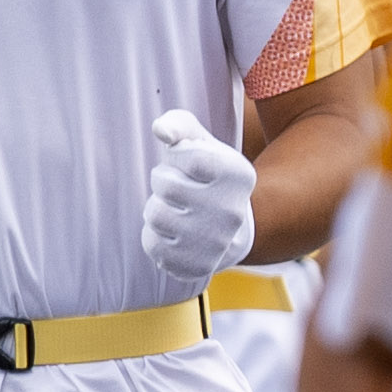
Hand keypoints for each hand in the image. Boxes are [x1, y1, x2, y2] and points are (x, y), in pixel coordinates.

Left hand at [141, 106, 257, 288]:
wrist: (231, 230)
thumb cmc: (207, 178)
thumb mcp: (200, 144)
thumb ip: (180, 125)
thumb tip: (161, 131)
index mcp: (238, 175)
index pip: (187, 154)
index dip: (180, 156)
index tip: (193, 165)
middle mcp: (231, 211)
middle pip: (165, 183)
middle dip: (165, 182)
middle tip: (183, 190)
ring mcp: (214, 242)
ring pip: (155, 214)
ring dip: (158, 209)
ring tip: (177, 211)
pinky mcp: (195, 266)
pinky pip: (152, 245)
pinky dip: (156, 237)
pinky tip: (175, 235)